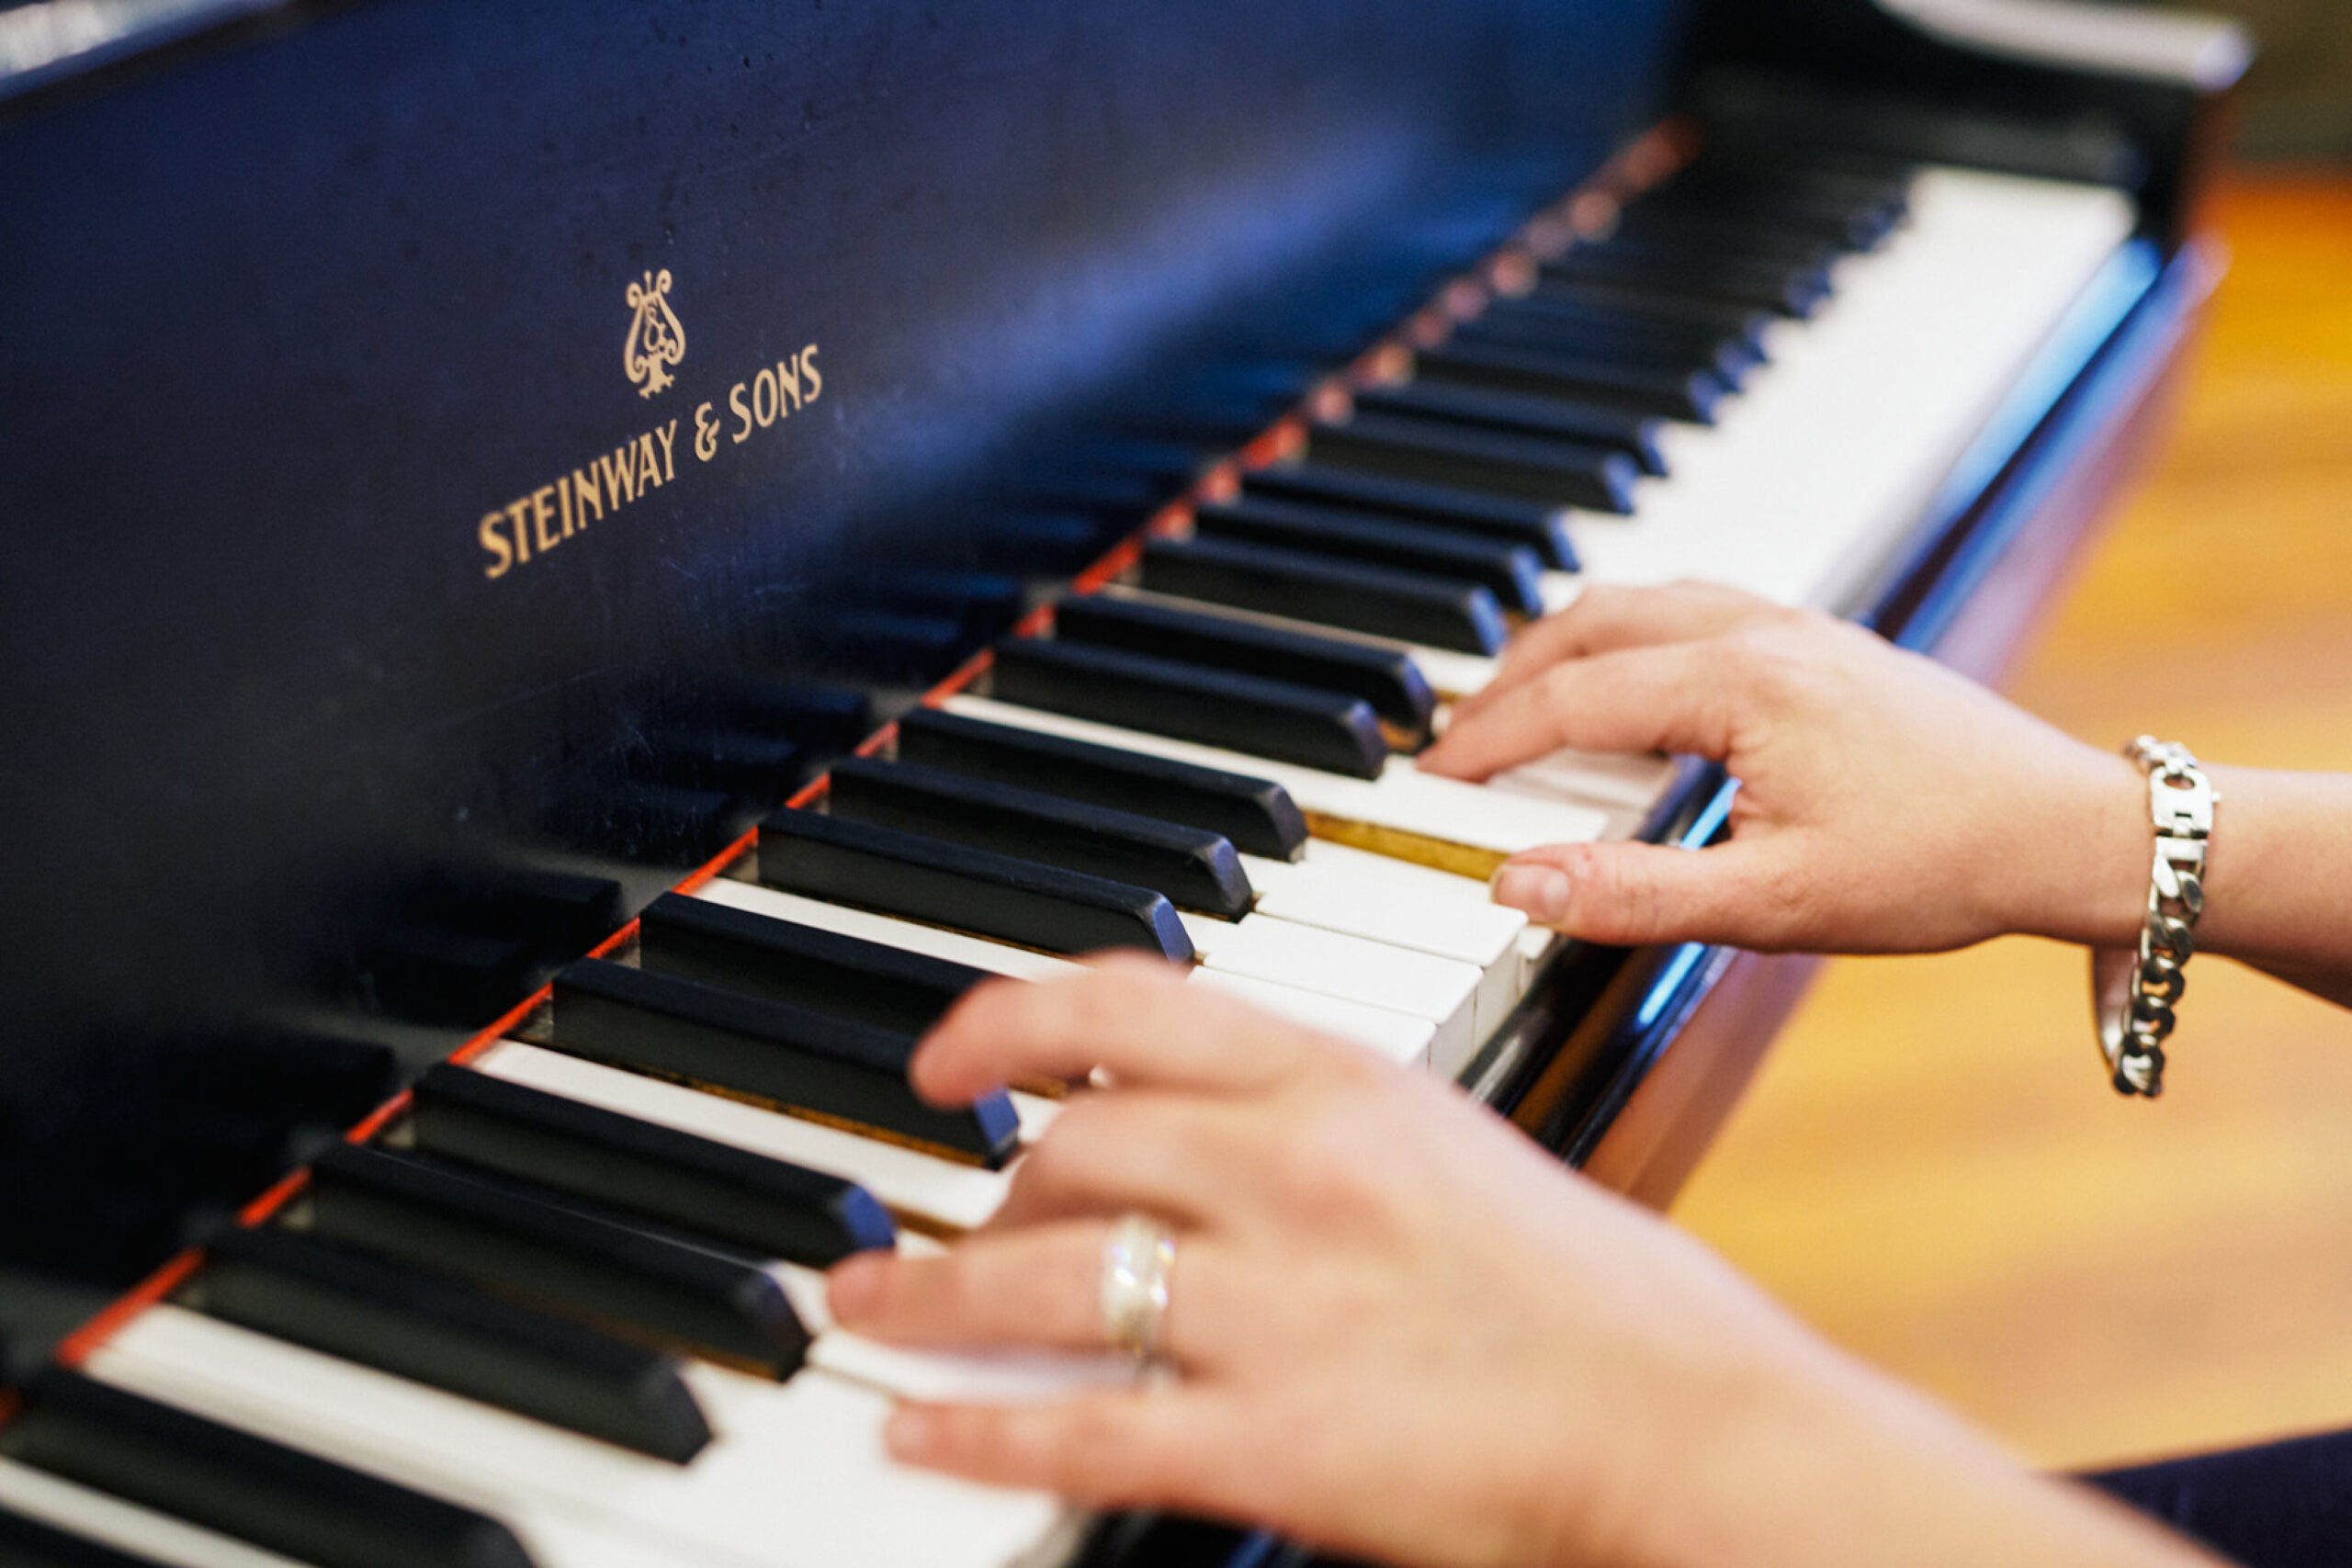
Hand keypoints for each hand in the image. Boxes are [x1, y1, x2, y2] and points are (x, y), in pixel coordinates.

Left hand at [827, 962, 2214, 1567]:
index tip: (946, 1056)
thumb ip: (1312, 1118)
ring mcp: (1276, 1306)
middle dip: (976, 1192)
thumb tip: (1186, 1120)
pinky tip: (920, 1429)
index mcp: (1343, 1083)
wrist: (1687, 1423)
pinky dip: (977, 1424)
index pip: (1125, 1005)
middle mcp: (1293, 1172)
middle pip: (1066, 1149)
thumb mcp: (1449, 1144)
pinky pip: (1080, 1422)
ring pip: (1041, 1274)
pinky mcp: (1272, 1441)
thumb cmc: (1589, 1292)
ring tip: (865, 1308)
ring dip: (927, 1294)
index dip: (1003, 1020)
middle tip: (932, 1226)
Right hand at [1419, 582, 2148, 954]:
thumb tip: (1515, 886)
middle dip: (1506, 679)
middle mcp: (1761, 632)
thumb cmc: (1940, 865)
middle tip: (1454, 741)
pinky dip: (1626, 635)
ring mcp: (1796, 626)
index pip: (1570, 699)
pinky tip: (1626, 682)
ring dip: (1563, 646)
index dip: (1487, 742)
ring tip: (1517, 706)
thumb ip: (1632, 894)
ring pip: (1640, 603)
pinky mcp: (1822, 641)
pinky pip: (1692, 606)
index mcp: (1738, 686)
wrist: (2068, 830)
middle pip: (1589, 624)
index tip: (1429, 778)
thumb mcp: (1773, 904)